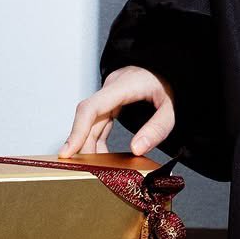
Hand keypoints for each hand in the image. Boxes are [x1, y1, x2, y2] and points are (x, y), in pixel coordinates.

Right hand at [58, 65, 175, 157]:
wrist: (171, 67)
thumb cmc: (171, 82)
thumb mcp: (171, 107)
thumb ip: (157, 128)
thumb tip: (136, 149)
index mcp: (124, 85)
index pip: (92, 108)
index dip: (77, 131)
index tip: (67, 152)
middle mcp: (112, 87)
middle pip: (89, 118)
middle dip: (85, 146)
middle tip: (89, 171)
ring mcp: (110, 93)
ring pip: (91, 122)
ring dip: (91, 145)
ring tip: (97, 168)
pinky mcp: (112, 100)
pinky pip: (99, 121)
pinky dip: (98, 139)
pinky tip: (102, 156)